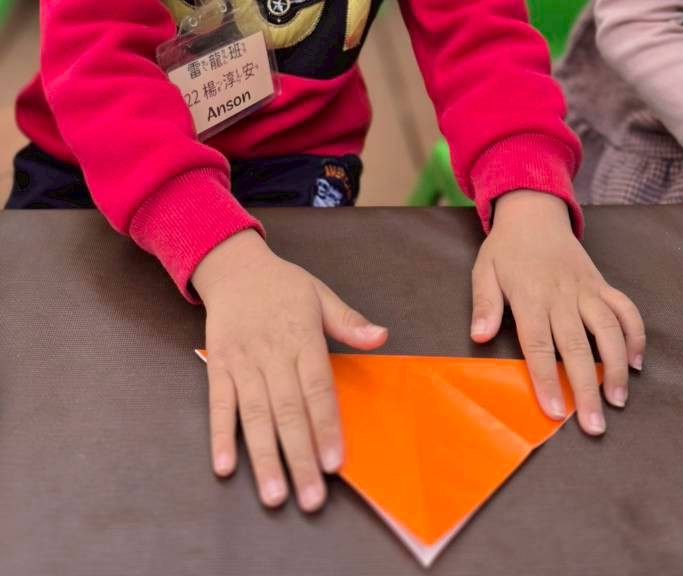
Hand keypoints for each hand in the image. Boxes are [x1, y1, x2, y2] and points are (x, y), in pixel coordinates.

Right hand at [191, 230, 387, 510]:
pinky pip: (219, 404)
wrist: (233, 266)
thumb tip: (381, 336)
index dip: (326, 426)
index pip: (318, 388)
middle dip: (299, 456)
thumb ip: (348, 321)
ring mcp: (242, 361)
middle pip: (288, 411)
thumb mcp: (319, 294)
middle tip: (311, 499)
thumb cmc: (282, 285)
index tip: (335, 464)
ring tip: (274, 495)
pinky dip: (220, 435)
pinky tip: (225, 467)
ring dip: (263, 457)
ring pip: (254, 415)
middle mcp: (272, 353)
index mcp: (302, 337)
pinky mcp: (218, 365)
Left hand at [470, 191, 645, 435]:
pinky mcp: (602, 284)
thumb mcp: (484, 271)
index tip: (554, 412)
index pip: (539, 344)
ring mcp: (586, 289)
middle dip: (586, 388)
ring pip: (608, 329)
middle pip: (577, 346)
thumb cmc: (505, 249)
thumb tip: (479, 336)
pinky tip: (636, 361)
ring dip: (616, 366)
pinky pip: (625, 308)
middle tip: (594, 426)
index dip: (547, 379)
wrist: (533, 212)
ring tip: (618, 400)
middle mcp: (562, 295)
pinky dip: (635, 333)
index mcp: (530, 296)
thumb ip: (484, 304)